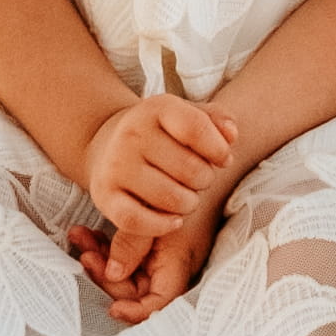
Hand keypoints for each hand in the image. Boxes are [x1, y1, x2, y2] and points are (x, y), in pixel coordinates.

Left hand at [71, 194, 221, 324]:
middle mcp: (169, 265)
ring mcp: (158, 254)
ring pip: (125, 270)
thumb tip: (112, 273)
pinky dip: (107, 246)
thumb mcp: (155, 215)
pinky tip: (89, 232)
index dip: (136, 312)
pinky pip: (124, 254)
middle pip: (134, 289)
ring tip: (79, 235)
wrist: (190, 154)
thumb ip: (133, 243)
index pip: (158, 305)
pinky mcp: (148, 241)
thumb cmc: (180, 185)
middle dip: (106, 275)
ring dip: (101, 257)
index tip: (112, 309)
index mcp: (178, 264)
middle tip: (84, 253)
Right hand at [83, 93, 239, 240]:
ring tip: (187, 196)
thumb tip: (232, 136)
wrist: (106, 144)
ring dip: (189, 204)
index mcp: (156, 109)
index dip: (219, 149)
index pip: (196, 128)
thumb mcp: (186, 114)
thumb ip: (216, 119)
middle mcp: (132, 135)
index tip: (223, 159)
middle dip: (205, 180)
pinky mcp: (104, 195)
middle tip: (199, 179)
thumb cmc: (160, 133)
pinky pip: (137, 221)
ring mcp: (116, 166)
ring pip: (170, 199)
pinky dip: (161, 226)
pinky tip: (174, 219)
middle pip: (190, 169)